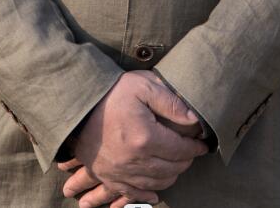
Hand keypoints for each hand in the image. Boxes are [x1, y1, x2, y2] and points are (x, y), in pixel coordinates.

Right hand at [58, 70, 207, 206]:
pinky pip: (132, 193)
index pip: (180, 150)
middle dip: (186, 161)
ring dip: (171, 176)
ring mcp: (120, 172)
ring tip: (177, 165)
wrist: (77, 105)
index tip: (203, 144)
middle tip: (191, 152)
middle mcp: (135, 161)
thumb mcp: (143, 86)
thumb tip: (194, 119)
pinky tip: (156, 192)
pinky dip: (148, 194)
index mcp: (146, 138)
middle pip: (171, 169)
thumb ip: (170, 102)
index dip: (195, 147)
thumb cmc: (111, 92)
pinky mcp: (108, 176)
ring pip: (156, 183)